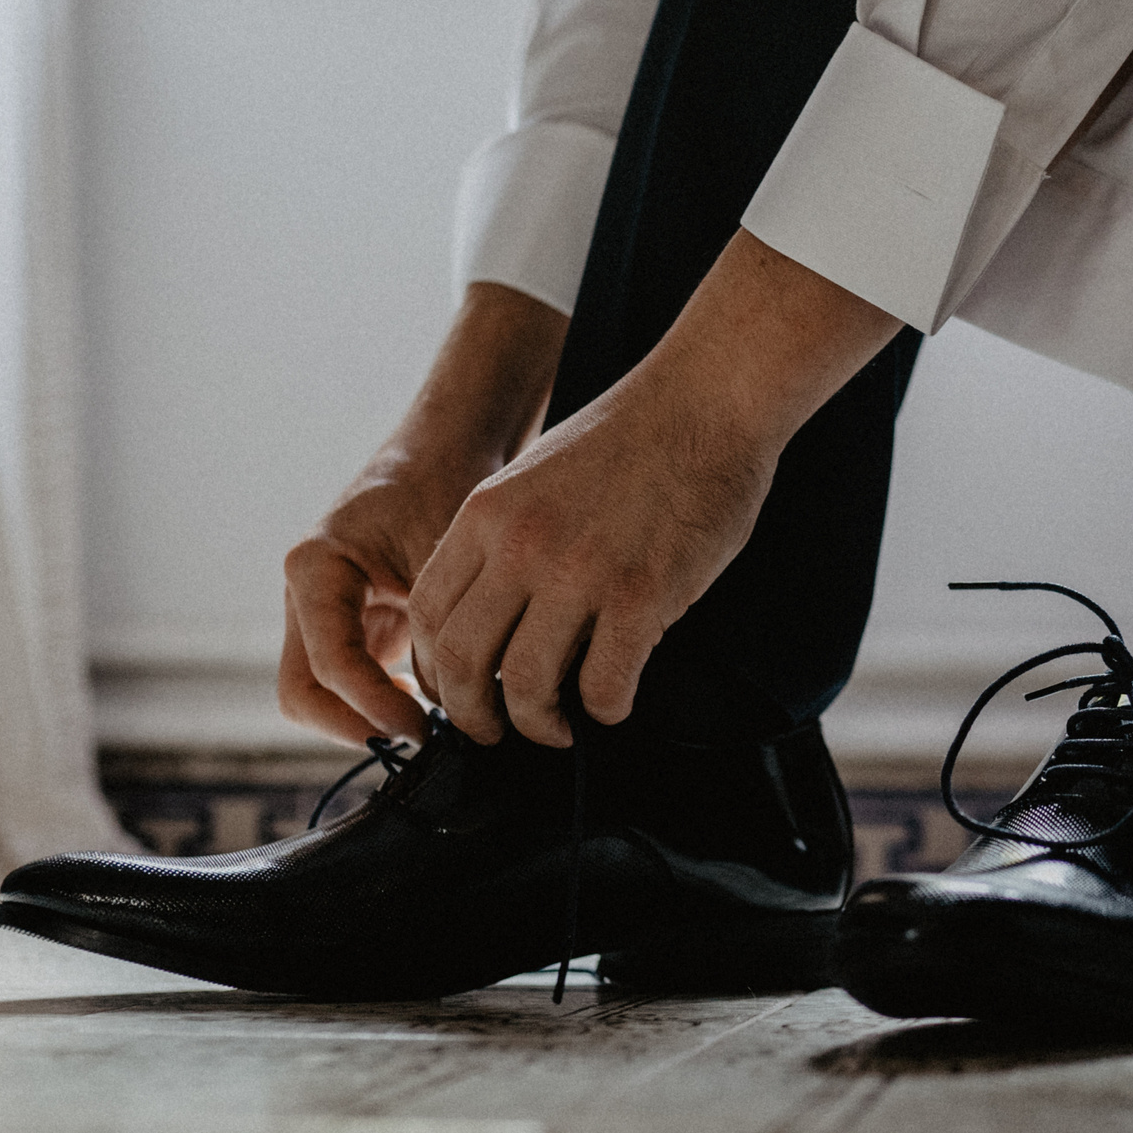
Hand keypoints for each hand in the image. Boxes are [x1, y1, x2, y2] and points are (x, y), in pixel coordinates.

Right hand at [277, 285, 566, 744]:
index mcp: (314, 568)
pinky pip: (351, 685)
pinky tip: (437, 705)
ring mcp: (320, 614)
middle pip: (302, 694)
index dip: (375, 708)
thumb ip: (442, 623)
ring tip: (435, 725)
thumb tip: (463, 700)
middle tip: (424, 740)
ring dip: (369, 720)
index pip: (328, 666)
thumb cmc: (449, 484)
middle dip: (356, 726)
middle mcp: (305, 595)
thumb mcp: (447, 553)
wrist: (452, 446)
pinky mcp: (350, 626)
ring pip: (321, 697)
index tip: (426, 728)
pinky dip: (384, 706)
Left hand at [408, 230, 904, 746]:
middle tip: (495, 734)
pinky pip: (604, 684)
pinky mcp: (641, 594)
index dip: (434, 670)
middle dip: (472, 715)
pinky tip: (615, 704)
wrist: (705, 399)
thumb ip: (509, 538)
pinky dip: (605, 709)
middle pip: (462, 661)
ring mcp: (580, 572)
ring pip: (526, 684)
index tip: (455, 692)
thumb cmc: (633, 437)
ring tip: (559, 729)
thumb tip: (500, 614)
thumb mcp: (536, 475)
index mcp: (486, 515)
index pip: (427, 614)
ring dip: (538, 723)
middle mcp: (521, 545)